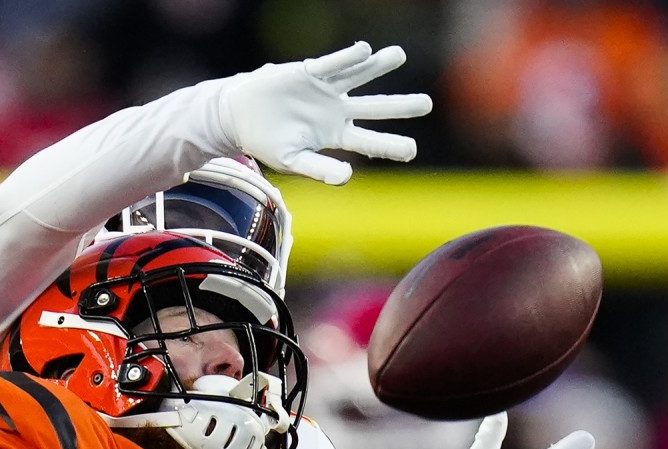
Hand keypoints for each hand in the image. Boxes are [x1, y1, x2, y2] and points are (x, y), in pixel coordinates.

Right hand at [218, 41, 432, 184]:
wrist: (240, 116)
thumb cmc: (269, 143)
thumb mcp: (294, 161)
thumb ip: (320, 169)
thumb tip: (347, 177)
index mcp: (336, 137)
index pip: (370, 142)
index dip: (390, 145)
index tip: (412, 149)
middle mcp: (338, 111)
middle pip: (375, 107)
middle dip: (400, 106)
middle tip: (427, 104)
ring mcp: (327, 90)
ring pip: (359, 77)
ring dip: (379, 66)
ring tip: (399, 55)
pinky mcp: (310, 72)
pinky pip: (332, 64)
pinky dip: (346, 57)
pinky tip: (364, 51)